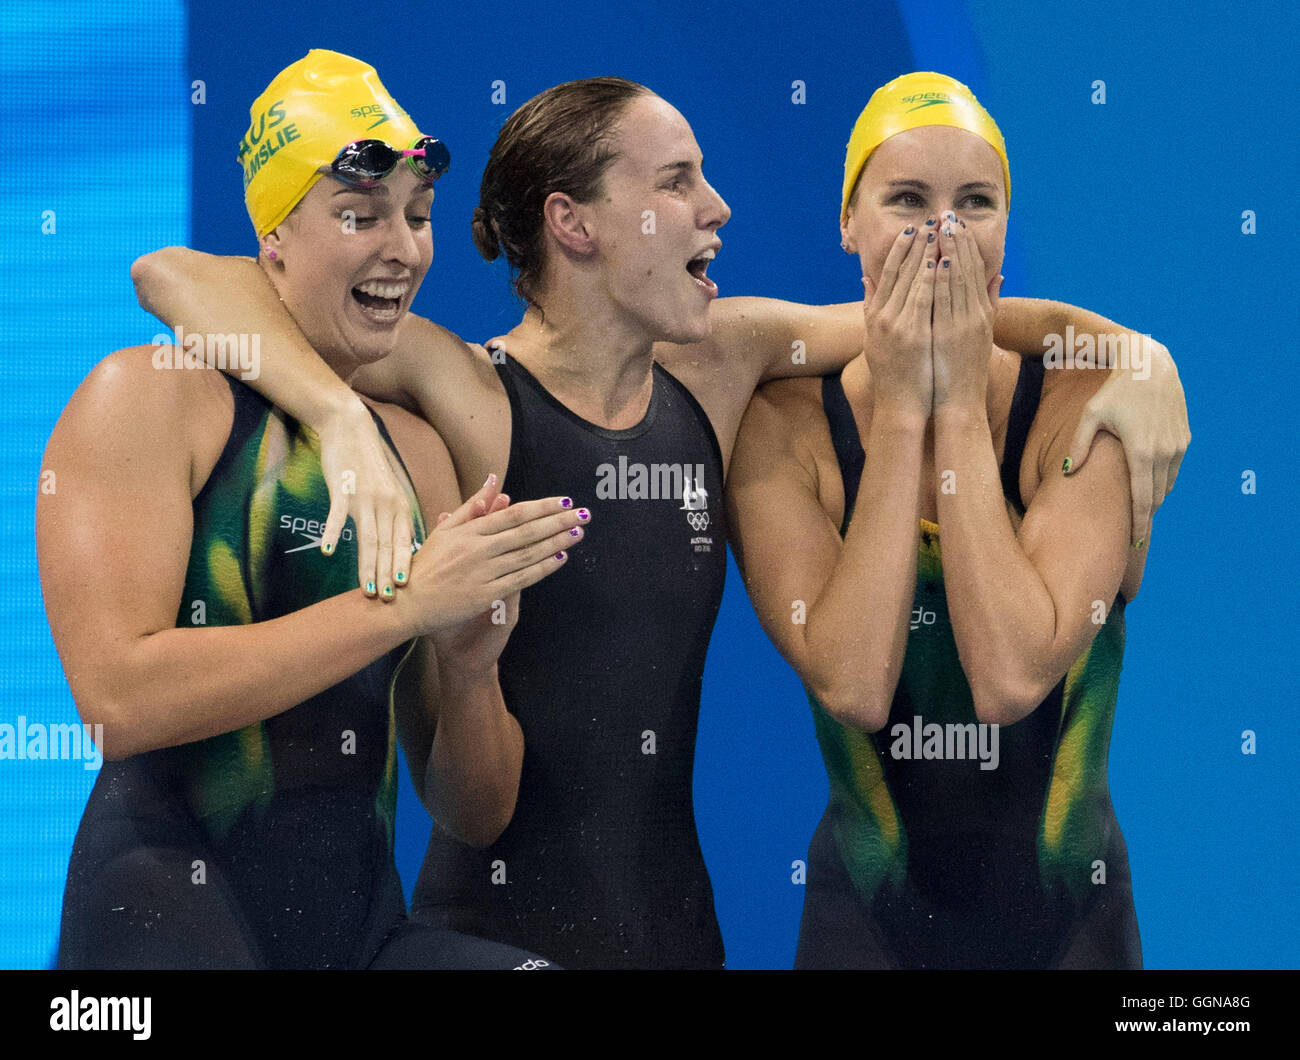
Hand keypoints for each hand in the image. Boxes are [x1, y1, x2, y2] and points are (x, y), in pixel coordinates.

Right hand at [315, 397, 414, 598]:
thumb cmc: (369, 465)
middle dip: (388, 576)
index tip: (405, 593)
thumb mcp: (390, 491)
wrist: (350, 428)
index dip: (404, 569)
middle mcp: (387, 504)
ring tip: (367, 589)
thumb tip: (400, 549)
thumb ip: (395, 519)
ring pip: (368, 537)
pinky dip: (331, 532)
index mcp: (400, 507)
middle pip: (388, 547)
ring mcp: (365, 497)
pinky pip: (336, 514)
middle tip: (389, 602)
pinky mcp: (342, 488)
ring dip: (367, 565)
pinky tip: (327, 551)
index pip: (405, 544)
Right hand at [401, 478, 590, 637]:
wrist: (407, 602)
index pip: (515, 514)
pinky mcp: (486, 594)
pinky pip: (521, 578)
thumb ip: (473, 506)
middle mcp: (479, 548)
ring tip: (578, 532)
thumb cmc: (426, 565)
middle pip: (527, 531)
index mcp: (470, 530)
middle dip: (558, 521)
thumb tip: (495, 481)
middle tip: (584, 514)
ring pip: (527, 553)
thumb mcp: (446, 530)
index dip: (543, 507)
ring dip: (556, 542)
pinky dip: (542, 567)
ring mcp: (484, 572)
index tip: (565, 501)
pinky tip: (560, 558)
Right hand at [861, 222, 936, 417]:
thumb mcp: (874, 337)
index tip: (911, 230)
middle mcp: (883, 317)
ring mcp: (898, 325)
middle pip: (901, 272)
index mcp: (875, 316)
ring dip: (926, 254)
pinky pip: (925, 299)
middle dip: (916, 245)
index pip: (888, 274)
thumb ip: (871, 306)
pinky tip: (940, 261)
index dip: (900, 250)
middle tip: (930, 221)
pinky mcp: (914, 335)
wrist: (900, 403)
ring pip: (913, 281)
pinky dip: (932, 279)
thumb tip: (866, 279)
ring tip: (938, 232)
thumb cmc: (892, 372)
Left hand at [932, 212, 999, 408]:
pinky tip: (937, 261)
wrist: (960, 403)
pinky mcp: (951, 335)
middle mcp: (976, 315)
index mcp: (981, 313)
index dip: (968, 246)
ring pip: (957, 280)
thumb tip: (999, 276)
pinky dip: (942, 279)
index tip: (958, 224)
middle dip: (959, 241)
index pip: (976, 271)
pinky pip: (945, 301)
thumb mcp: (981, 334)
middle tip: (949, 215)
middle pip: (968, 270)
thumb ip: (989, 303)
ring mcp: (964, 324)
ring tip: (942, 228)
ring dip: (949, 252)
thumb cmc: (965, 372)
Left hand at [1065, 337, 1188, 545]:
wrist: (1150, 366)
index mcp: (1141, 453)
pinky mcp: (1185, 438)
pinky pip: (1175, 470)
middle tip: (1133, 535)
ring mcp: (1178, 446)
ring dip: (1154, 500)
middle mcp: (1165, 453)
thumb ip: (1078, 446)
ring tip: (1139, 512)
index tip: (1135, 543)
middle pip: (1156, 497)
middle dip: (1145, 517)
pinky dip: (1163, 482)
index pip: (1142, 500)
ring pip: (1168, 485)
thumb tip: (1065, 473)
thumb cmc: (1113, 391)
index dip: (1139, 524)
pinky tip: (1149, 486)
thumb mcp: (1090, 416)